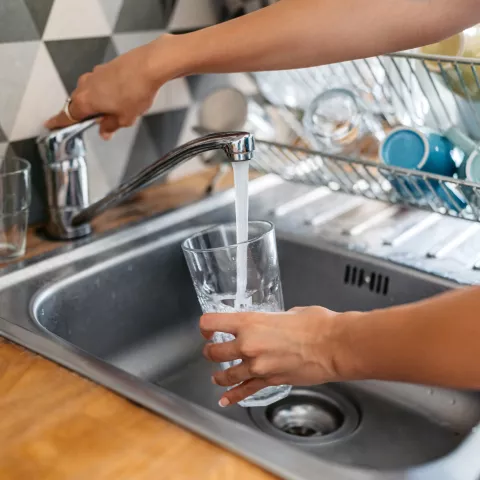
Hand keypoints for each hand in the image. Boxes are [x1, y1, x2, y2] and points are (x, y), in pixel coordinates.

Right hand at [45, 35, 175, 138]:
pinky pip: (99, 84)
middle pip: (77, 104)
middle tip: (96, 123)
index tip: (50, 125)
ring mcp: (94, 74)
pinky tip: (120, 97)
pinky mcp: (105, 68)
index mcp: (84, 101)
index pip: (66, 115)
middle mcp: (85, 85)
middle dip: (84, 114)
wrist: (149, 65)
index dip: (58, 122)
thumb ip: (110, 126)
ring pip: (89, 93)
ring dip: (97, 103)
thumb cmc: (135, 92)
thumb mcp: (124, 118)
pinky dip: (104, 93)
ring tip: (115, 111)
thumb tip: (104, 132)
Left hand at [200, 306, 351, 405]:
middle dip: (211, 351)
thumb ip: (272, 319)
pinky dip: (233, 397)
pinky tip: (225, 400)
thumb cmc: (316, 324)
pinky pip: (245, 390)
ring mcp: (257, 366)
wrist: (333, 346)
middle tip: (212, 350)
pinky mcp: (269, 381)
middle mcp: (247, 345)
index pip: (212, 322)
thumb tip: (272, 322)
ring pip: (226, 374)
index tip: (207, 329)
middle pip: (213, 352)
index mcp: (249, 322)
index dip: (205, 326)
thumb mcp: (288, 312)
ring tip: (217, 375)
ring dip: (219, 375)